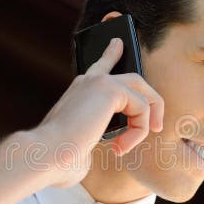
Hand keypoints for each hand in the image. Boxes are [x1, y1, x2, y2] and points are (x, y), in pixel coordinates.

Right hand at [31, 38, 163, 187]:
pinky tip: (119, 147)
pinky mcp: (110, 89)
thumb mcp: (80, 146)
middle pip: (133, 79)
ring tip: (126, 146)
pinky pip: (142, 107)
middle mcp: (88, 82)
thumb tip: (102, 150)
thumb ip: (93, 141)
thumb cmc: (58, 159)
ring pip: (142, 93)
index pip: (99, 67)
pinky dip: (137, 132)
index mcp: (79, 93)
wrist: (46, 155)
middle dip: (151, 101)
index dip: (111, 55)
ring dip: (143, 124)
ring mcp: (99, 82)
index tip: (118, 44)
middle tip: (156, 127)